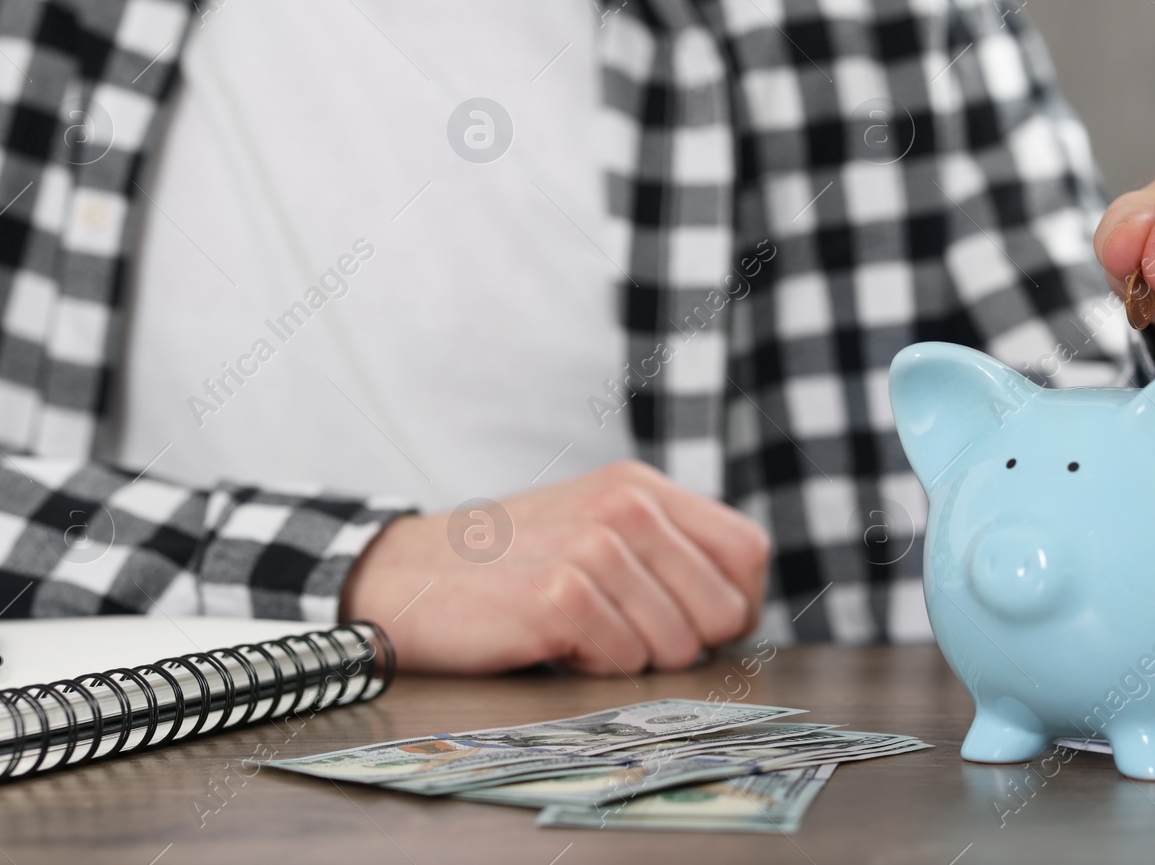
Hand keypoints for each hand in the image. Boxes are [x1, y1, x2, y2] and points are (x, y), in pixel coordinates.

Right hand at [339, 460, 770, 674]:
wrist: (404, 576)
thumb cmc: (510, 565)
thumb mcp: (596, 529)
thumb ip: (668, 552)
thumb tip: (742, 611)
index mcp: (641, 486)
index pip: (750, 553)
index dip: (735, 604)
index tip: (691, 623)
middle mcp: (625, 506)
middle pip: (724, 610)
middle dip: (684, 642)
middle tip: (620, 631)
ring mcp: (593, 549)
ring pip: (677, 646)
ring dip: (630, 658)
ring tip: (577, 630)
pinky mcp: (560, 597)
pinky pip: (625, 663)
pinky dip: (593, 668)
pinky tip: (552, 642)